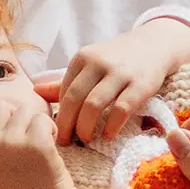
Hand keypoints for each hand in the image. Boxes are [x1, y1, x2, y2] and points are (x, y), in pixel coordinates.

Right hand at [0, 99, 93, 188]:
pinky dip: (51, 130)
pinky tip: (50, 149)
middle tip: (26, 137)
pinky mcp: (35, 144)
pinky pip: (43, 119)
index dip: (0, 117)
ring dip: (36, 124)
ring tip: (38, 147)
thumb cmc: (22, 182)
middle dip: (16, 116)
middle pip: (0, 104)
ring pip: (25, 110)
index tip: (12, 134)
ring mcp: (12, 144)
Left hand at [34, 18, 189, 145]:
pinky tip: (108, 136)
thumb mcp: (89, 66)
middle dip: (67, 125)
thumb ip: (64, 81)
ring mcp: (120, 73)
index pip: (63, 92)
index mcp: (82, 58)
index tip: (58, 132)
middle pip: (74, 100)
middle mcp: (99, 63)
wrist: (154, 46)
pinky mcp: (140, 85)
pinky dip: (112, 126)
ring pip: (94, 105)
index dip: (59, 115)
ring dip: (86, 128)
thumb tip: (35, 92)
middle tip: (66, 142)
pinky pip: (121, 109)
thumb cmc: (117, 60)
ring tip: (85, 140)